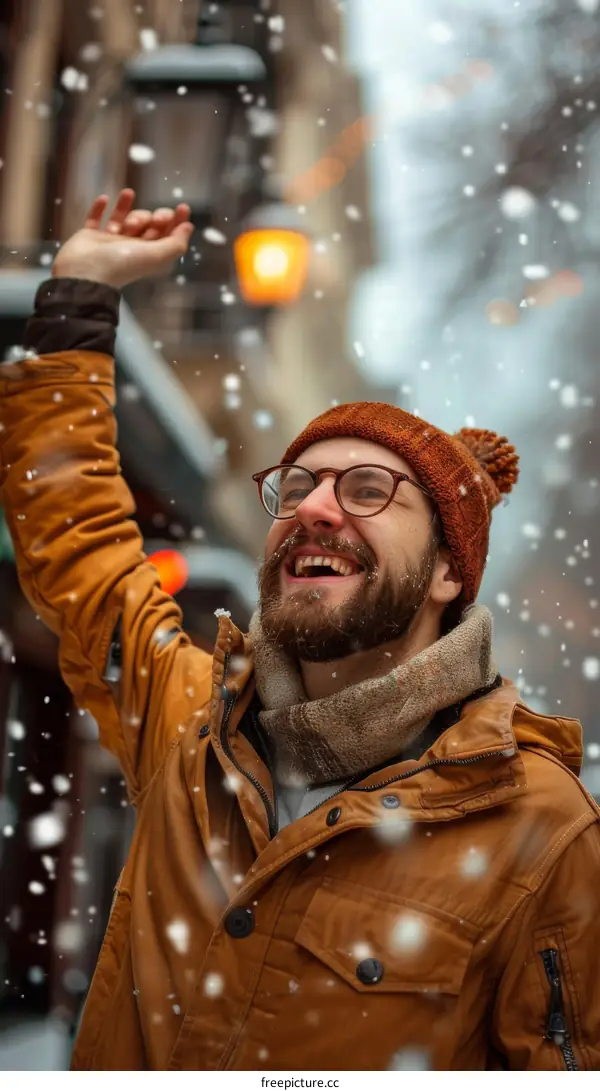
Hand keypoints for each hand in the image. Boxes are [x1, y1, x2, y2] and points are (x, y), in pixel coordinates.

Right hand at [52, 189, 194, 289]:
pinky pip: (96, 217)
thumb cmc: (121, 266)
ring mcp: (109, 241)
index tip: (182, 207)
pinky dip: (100, 208)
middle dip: (150, 217)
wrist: (84, 273)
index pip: (166, 234)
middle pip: (147, 223)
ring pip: (124, 217)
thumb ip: (174, 244)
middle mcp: (130, 247)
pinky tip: (104, 198)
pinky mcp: (90, 236)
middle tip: (152, 220)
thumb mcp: (155, 256)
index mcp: (147, 254)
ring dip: (127, 213)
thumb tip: (189, 227)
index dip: (176, 221)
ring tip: (126, 224)